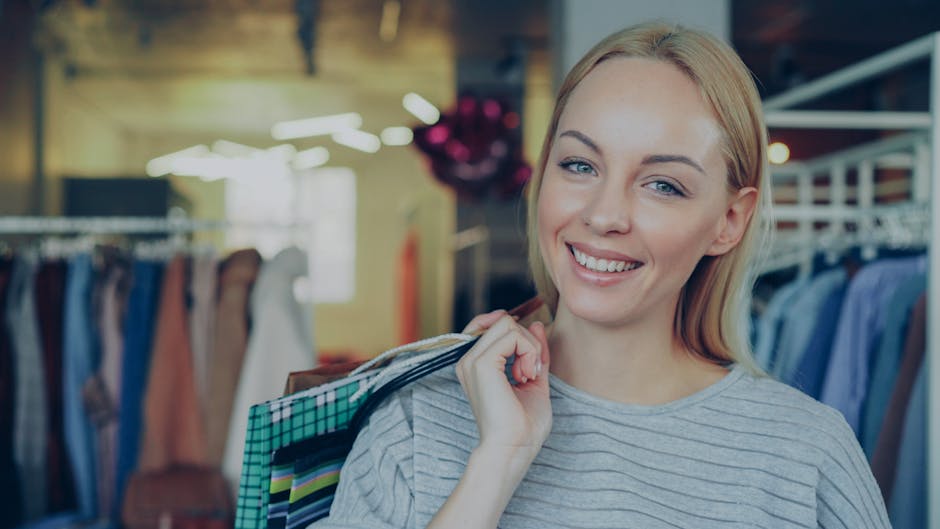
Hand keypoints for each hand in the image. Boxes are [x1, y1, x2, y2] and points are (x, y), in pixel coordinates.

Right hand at [456, 310, 551, 463]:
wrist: (515, 448)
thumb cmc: (524, 425)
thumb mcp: (533, 377)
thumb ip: (533, 350)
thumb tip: (535, 323)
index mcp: (476, 364)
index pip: (491, 324)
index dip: (517, 333)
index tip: (530, 360)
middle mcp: (469, 360)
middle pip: (503, 321)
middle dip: (527, 341)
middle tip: (531, 372)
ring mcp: (472, 360)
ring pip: (508, 324)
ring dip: (529, 347)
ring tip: (528, 376)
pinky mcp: (481, 363)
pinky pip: (512, 334)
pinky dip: (529, 351)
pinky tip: (526, 376)